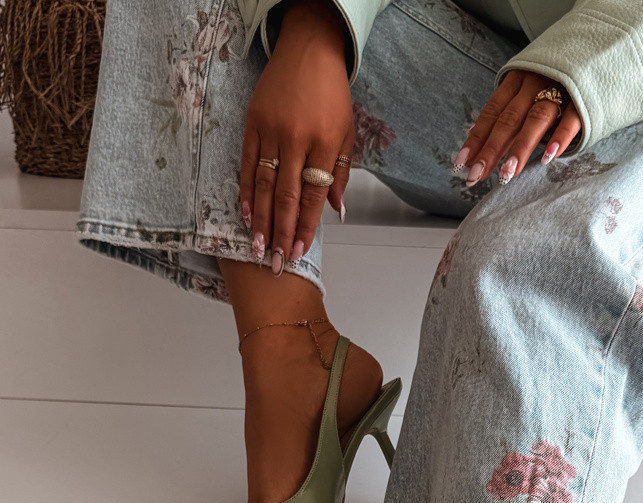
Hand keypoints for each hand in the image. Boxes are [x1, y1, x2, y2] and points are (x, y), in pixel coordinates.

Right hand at [240, 0, 353, 270]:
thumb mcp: (346, 132)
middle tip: (276, 262)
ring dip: (261, 220)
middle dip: (281, 233)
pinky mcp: (253, 123)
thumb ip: (340, 172)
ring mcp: (272, 131)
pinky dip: (247, 192)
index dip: (305, 226)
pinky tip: (246, 214)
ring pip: (265, 185)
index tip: (299, 251)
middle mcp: (297, 139)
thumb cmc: (331, 94)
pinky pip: (248, 164)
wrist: (309, 50)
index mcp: (324, 143)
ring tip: (258, 248)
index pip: (313, 195)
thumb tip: (336, 211)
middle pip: (287, 196)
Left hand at [454, 69, 581, 184]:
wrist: (595, 51)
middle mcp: (534, 82)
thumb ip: (511, 115)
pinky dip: (560, 137)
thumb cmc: (554, 80)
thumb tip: (484, 150)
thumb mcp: (528, 89)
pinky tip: (548, 157)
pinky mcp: (583, 98)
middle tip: (477, 175)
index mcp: (516, 80)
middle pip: (509, 119)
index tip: (462, 163)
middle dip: (491, 149)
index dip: (476, 138)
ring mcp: (559, 89)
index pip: (492, 112)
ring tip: (507, 174)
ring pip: (536, 119)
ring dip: (520, 147)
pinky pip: (570, 119)